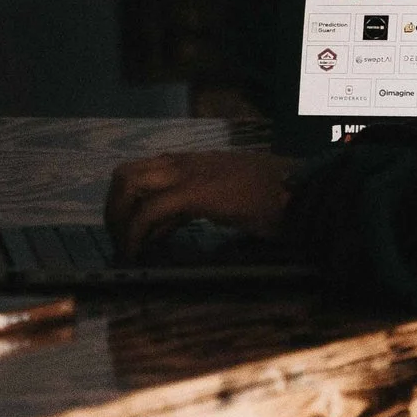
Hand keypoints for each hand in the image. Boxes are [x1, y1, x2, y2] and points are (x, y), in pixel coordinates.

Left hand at [105, 150, 292, 257]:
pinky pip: (150, 210)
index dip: (128, 205)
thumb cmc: (273, 199)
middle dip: (114, 209)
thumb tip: (166, 226)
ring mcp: (189, 173)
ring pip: (129, 183)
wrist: (302, 192)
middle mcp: (184, 163)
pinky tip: (136, 254)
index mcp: (191, 164)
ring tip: (125, 248)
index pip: (141, 174)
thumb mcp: (223, 200)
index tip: (133, 235)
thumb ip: (193, 207)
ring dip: (119, 218)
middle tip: (120, 242)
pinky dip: (135, 233)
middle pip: (125, 174)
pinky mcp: (196, 192)